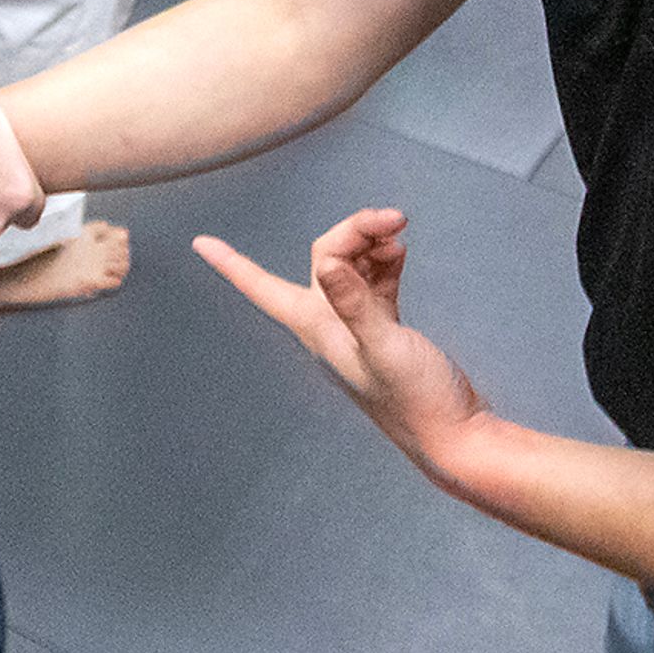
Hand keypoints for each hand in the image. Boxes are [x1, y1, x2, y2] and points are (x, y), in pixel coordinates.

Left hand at [193, 208, 489, 473]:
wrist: (453, 435)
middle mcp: (328, 326)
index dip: (231, 264)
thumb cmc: (417, 401)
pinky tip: (400, 253)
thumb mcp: (385, 348)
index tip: (200, 243)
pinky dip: (386, 262)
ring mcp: (356, 327)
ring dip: (373, 244)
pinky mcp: (384, 328)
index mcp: (316, 329)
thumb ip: (356, 304)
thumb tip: (327, 263)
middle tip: (394, 218)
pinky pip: (375, 282)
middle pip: (326, 259)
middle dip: (355, 231)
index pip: (262, 289)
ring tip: (400, 233)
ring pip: (352, 267)